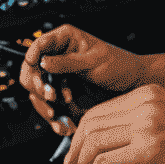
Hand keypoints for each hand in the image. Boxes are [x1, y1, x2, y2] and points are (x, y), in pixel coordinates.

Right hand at [21, 25, 148, 130]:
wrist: (133, 85)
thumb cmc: (120, 65)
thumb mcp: (94, 61)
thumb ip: (68, 62)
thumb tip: (43, 61)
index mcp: (65, 39)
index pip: (38, 45)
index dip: (34, 59)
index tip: (38, 72)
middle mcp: (58, 56)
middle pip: (32, 72)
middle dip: (38, 87)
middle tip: (51, 97)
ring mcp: (58, 76)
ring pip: (37, 92)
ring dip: (45, 106)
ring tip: (57, 115)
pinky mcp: (61, 92)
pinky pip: (49, 105)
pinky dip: (53, 116)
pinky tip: (62, 124)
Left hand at [60, 83, 164, 163]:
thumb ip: (147, 127)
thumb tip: (117, 152)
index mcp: (150, 94)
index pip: (98, 112)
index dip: (82, 140)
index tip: (81, 161)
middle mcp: (145, 103)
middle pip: (87, 127)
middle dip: (75, 158)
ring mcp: (147, 125)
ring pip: (90, 147)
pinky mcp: (150, 150)